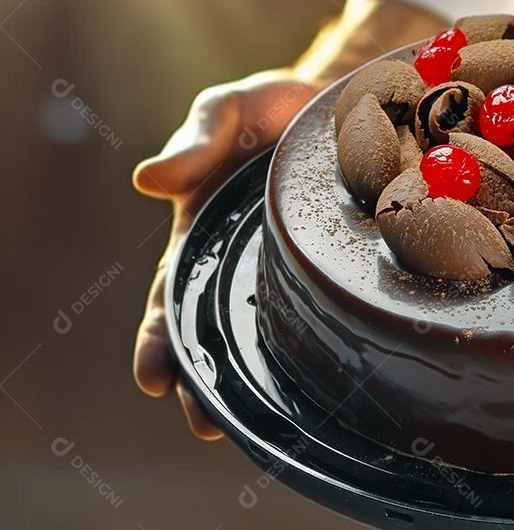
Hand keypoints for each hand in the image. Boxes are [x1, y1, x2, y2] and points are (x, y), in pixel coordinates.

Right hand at [131, 0, 448, 438]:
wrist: (351, 103)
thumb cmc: (276, 109)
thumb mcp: (231, 109)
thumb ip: (196, 139)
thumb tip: (147, 181)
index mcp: (205, 233)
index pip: (172, 296)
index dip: (161, 339)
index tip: (152, 379)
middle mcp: (246, 264)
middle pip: (218, 333)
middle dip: (206, 382)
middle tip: (206, 426)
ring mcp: (294, 272)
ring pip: (273, 335)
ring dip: (263, 380)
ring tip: (262, 426)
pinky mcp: (339, 271)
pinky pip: (329, 313)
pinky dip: (323, 347)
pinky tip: (332, 384)